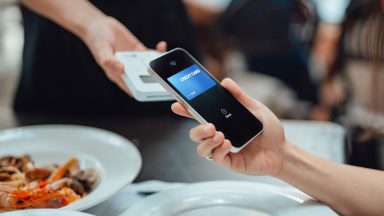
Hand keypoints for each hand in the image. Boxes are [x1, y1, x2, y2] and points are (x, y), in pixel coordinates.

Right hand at [82, 16, 166, 94]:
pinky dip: (158, 52)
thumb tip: (121, 69)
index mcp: (118, 75)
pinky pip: (151, 54)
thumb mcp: (101, 50)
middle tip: (165, 74)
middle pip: (145, 79)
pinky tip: (161, 46)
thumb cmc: (96, 40)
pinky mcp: (139, 51)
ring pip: (151, 67)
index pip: (133, 88)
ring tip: (164, 59)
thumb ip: (109, 61)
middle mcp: (128, 70)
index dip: (144, 92)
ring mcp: (135, 61)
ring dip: (159, 65)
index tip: (154, 91)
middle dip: (156, 79)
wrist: (99, 25)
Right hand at [171, 78, 287, 176]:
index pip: (199, 115)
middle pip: (195, 134)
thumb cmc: (268, 131)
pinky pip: (215, 158)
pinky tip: (227, 143)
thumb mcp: (255, 108)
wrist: (281, 150)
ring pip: (201, 148)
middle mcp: (219, 135)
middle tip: (210, 125)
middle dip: (197, 129)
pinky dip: (218, 149)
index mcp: (223, 121)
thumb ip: (239, 96)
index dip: (186, 110)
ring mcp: (222, 149)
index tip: (177, 104)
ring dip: (207, 141)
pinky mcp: (229, 161)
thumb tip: (226, 83)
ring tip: (219, 135)